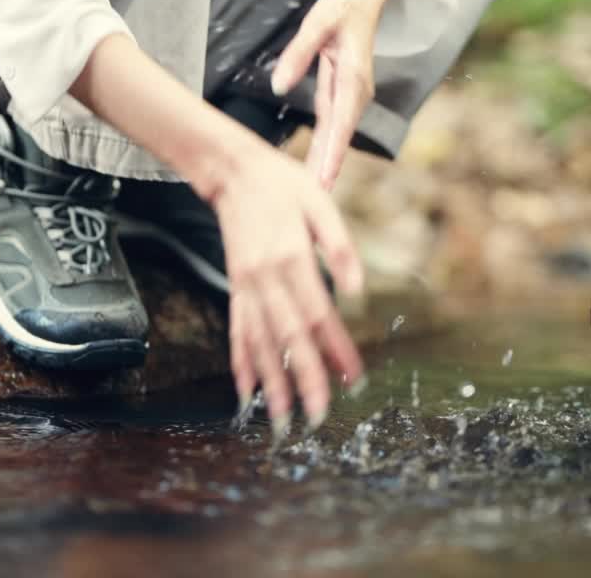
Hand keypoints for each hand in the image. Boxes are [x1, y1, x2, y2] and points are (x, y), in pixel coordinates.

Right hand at [209, 144, 365, 438]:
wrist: (233, 172)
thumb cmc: (283, 186)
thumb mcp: (321, 204)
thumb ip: (339, 247)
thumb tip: (357, 291)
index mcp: (291, 258)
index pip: (318, 314)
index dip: (336, 349)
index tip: (353, 379)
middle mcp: (265, 278)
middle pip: (287, 337)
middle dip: (304, 378)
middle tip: (318, 415)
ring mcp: (246, 286)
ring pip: (259, 342)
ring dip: (271, 383)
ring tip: (283, 418)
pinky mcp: (236, 288)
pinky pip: (237, 331)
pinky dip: (241, 363)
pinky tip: (246, 392)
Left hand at [272, 0, 397, 190]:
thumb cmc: (342, 7)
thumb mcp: (317, 23)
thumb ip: (297, 54)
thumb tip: (278, 85)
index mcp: (353, 77)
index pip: (341, 122)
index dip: (332, 153)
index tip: (323, 179)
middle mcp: (357, 92)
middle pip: (339, 137)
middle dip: (327, 168)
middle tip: (312, 200)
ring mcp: (352, 96)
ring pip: (336, 135)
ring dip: (325, 163)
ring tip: (311, 193)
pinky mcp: (344, 96)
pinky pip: (333, 127)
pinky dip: (324, 148)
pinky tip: (314, 168)